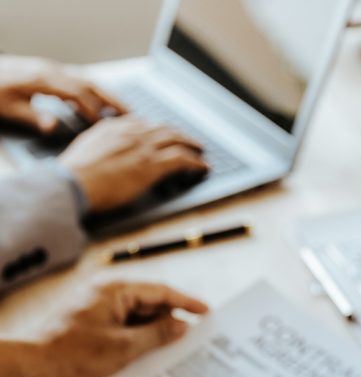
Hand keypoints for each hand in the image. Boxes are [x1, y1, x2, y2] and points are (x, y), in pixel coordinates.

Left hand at [0, 55, 125, 132]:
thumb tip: (52, 126)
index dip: (94, 109)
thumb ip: (32, 117)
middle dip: (111, 99)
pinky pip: (77, 81)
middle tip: (130, 114)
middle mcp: (50, 71)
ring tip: (121, 110)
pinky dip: (91, 93)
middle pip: (89, 83)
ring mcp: (50, 70)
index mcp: (42, 79)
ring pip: (86, 80)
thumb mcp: (8, 108)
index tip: (105, 126)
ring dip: (105, 95)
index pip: (77, 93)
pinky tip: (94, 106)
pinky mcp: (48, 72)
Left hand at [32, 280, 207, 376]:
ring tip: (176, 350)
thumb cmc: (72, 353)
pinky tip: (150, 355)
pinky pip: (124, 327)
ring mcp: (98, 309)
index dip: (186, 303)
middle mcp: (107, 294)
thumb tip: (181, 326)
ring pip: (137, 318)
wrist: (30, 365)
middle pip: (150, 304)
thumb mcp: (123, 347)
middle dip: (172, 320)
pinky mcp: (92, 324)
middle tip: (195, 336)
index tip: (206, 312)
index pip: (161, 291)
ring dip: (155, 333)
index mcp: (116, 290)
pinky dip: (138, 339)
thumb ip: (157, 334)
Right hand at [59, 115, 208, 211]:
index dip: (156, 128)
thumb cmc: (73, 176)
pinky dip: (196, 162)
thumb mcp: (84, 151)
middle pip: (162, 128)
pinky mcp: (151, 165)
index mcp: (112, 128)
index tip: (163, 133)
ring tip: (201, 150)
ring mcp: (142, 148)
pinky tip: (203, 166)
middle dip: (178, 133)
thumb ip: (99, 146)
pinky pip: (182, 159)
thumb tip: (104, 154)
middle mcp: (130, 133)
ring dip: (191, 145)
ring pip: (176, 140)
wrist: (71, 183)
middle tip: (188, 140)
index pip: (141, 123)